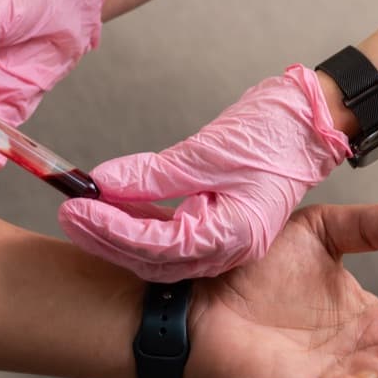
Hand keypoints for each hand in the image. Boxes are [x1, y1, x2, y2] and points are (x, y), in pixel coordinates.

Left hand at [59, 65, 348, 280]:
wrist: (309, 119)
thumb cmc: (274, 131)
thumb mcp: (207, 151)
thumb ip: (154, 174)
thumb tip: (104, 184)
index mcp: (235, 235)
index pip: (159, 245)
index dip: (113, 230)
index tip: (77, 209)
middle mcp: (229, 247)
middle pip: (153, 258)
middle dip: (106, 238)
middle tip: (68, 214)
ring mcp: (222, 238)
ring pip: (158, 252)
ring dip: (117, 234)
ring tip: (80, 212)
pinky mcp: (215, 222)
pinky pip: (170, 234)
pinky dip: (138, 223)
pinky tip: (112, 208)